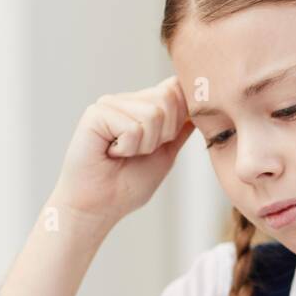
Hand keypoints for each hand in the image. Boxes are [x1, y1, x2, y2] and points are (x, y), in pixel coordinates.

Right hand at [51, 76, 194, 225]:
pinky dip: (128, 148)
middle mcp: (126, 100)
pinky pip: (133, 127)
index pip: (175, 88)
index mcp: (142, 106)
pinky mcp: (96, 114)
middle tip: (138, 152)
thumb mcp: (165, 154)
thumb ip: (180, 129)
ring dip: (144, 145)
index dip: (180, 116)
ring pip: (153, 114)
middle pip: (168, 98)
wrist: (99, 206)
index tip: (161, 143)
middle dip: (163, 135)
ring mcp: (110, 104)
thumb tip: (198, 107)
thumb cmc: (127, 185)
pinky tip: (110, 153)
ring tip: (123, 154)